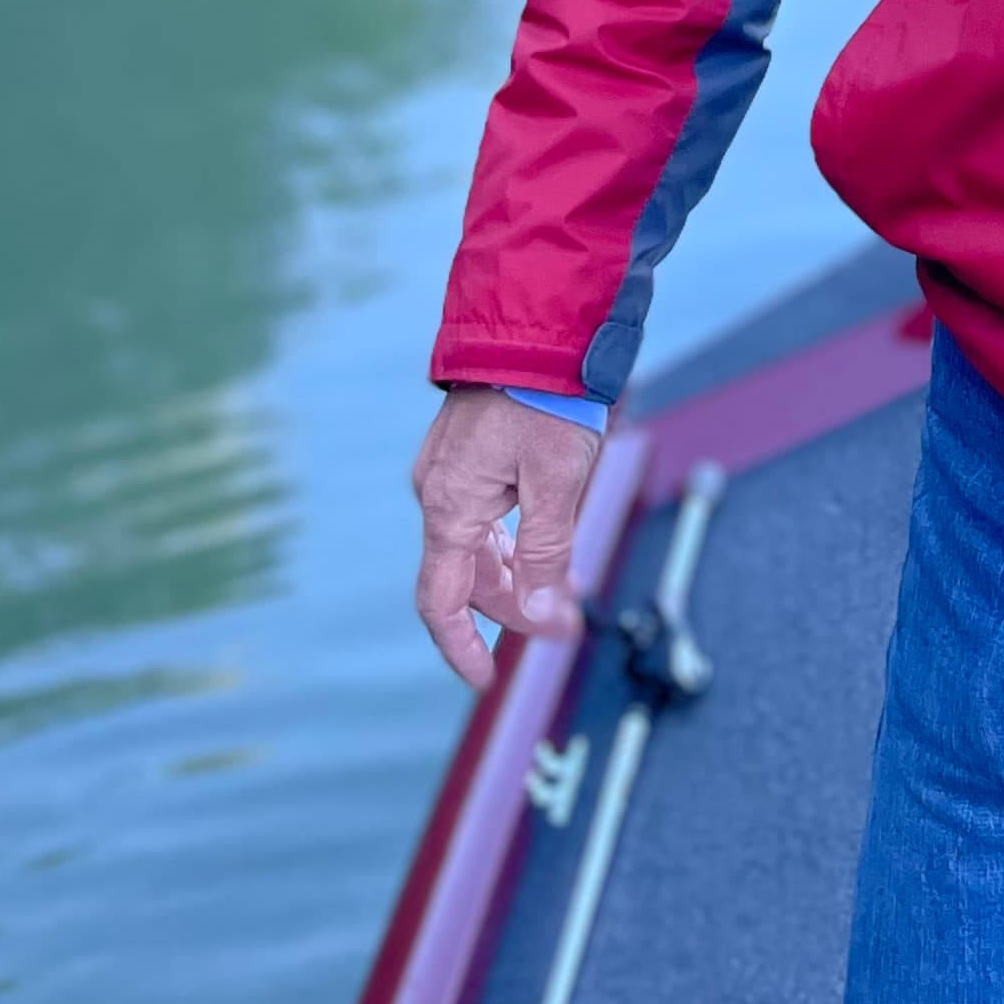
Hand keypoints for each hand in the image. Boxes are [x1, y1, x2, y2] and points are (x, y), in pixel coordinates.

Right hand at [411, 385, 599, 691]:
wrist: (536, 324)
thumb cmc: (548, 397)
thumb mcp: (559, 480)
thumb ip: (545, 550)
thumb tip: (540, 611)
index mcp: (450, 506)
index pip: (441, 602)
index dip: (461, 648)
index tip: (487, 679)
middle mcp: (438, 491)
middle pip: (468, 576)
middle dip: (512, 608)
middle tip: (564, 627)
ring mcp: (447, 470)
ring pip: (477, 545)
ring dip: (515, 574)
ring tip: (564, 589)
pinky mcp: (464, 452)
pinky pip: (482, 513)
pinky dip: (511, 538)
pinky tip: (545, 543)